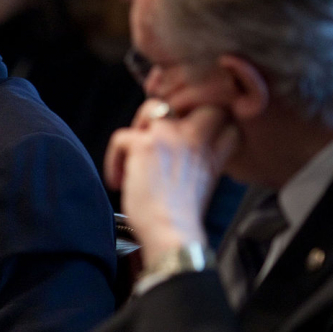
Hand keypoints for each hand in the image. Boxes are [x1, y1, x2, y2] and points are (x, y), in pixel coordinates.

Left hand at [104, 100, 239, 264]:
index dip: (199, 118)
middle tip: (152, 143)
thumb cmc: (183, 214)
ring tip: (134, 157)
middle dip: (169, 113)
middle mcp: (196, 136)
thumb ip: (200, 152)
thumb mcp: (205, 178)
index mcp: (214, 146)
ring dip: (139, 130)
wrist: (173, 232)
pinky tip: (119, 182)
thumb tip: (176, 138)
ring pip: (152, 107)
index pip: (218, 112)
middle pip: (189, 99)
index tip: (182, 142)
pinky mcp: (144, 145)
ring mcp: (171, 136)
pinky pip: (122, 137)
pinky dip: (115, 160)